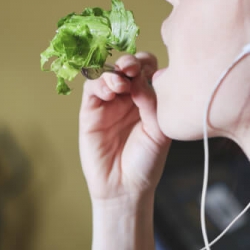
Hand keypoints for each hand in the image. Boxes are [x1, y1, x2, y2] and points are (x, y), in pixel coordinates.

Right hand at [79, 52, 169, 203]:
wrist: (126, 187)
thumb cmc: (146, 162)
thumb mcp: (158, 131)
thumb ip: (152, 103)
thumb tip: (140, 78)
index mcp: (149, 99)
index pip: (148, 69)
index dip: (147, 64)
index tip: (150, 71)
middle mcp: (128, 97)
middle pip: (126, 66)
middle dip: (130, 62)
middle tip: (132, 69)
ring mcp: (108, 104)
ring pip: (106, 74)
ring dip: (113, 73)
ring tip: (120, 84)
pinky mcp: (90, 112)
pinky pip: (91, 90)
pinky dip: (99, 84)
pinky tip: (109, 92)